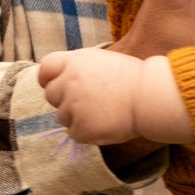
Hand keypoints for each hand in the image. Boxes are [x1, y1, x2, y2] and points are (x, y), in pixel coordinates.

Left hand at [38, 45, 193, 149]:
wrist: (150, 98)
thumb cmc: (130, 78)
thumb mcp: (100, 60)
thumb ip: (76, 67)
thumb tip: (59, 78)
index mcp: (73, 63)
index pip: (45, 69)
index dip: (49, 78)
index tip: (59, 84)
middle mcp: (68, 83)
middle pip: (51, 95)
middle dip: (66, 99)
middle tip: (91, 100)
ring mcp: (73, 107)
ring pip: (63, 117)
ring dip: (77, 116)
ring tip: (103, 110)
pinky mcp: (81, 129)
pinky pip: (75, 133)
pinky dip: (88, 132)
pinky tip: (106, 122)